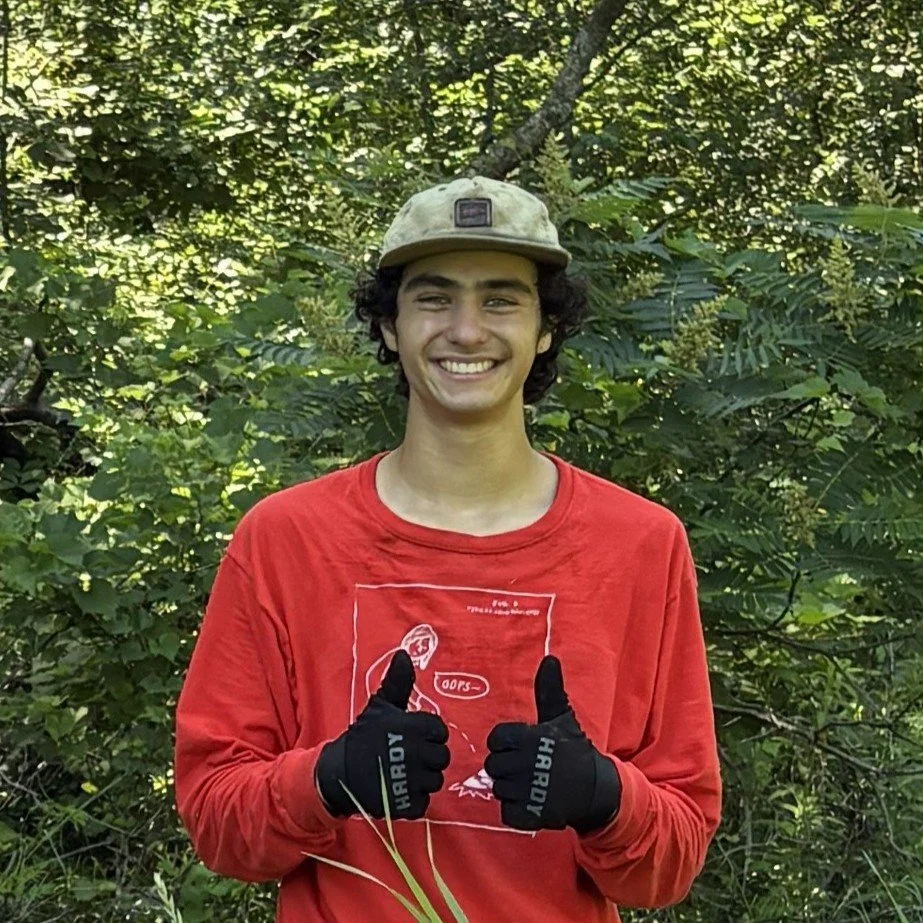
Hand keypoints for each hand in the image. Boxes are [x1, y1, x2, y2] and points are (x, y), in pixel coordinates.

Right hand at [315, 650, 449, 818]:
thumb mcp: (381, 706)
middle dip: (428, 757)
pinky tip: (399, 789)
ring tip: (402, 773)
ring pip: (435, 780)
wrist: (339, 772)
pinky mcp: (405, 804)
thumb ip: (398, 682)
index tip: (412, 738)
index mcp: (412, 727)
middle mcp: (415, 753)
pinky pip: (424, 801)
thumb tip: (404, 654)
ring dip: (422, 778)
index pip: (439, 731)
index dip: (428, 734)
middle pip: (442, 757)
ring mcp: (411, 780)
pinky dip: (414, 799)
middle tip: (407, 757)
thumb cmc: (363, 736)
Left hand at [484, 655, 620, 833]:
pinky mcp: (532, 815)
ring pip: (498, 788)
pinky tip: (531, 802)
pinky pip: (506, 812)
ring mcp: (530, 791)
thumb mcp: (561, 717)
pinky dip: (516, 810)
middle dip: (507, 767)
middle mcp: (528, 764)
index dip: (504, 744)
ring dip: (511, 789)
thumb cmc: (573, 750)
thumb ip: (549, 690)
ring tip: (531, 784)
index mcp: (531, 738)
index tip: (521, 747)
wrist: (595, 788)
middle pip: (493, 765)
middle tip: (527, 767)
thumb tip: (549, 659)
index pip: (495, 739)